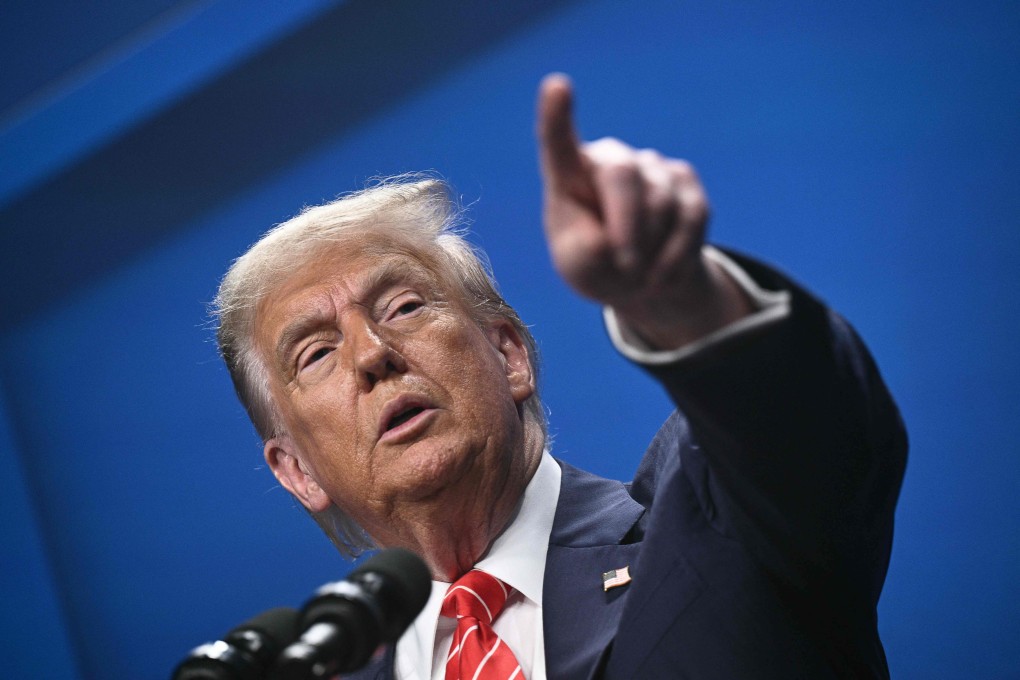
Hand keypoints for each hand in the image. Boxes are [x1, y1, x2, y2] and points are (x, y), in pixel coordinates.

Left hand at [537, 73, 752, 349]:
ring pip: (661, 203)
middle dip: (627, 228)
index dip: (557, 115)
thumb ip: (589, 252)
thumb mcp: (580, 269)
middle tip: (626, 269)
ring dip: (652, 250)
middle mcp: (609, 158)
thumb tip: (620, 240)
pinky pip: (692, 216)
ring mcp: (649, 164)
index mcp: (569, 175)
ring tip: (639, 275)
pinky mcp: (684, 179)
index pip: (558, 142)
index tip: (556, 86)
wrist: (638, 274)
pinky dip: (679, 254)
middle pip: (622, 176)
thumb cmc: (595, 264)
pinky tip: (664, 274)